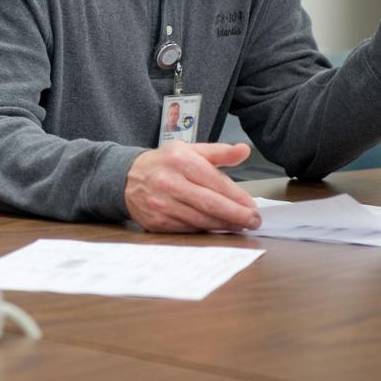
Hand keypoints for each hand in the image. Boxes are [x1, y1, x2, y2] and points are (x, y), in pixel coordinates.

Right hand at [123, 141, 259, 232]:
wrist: (126, 178)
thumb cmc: (163, 163)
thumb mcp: (189, 150)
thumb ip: (219, 152)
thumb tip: (244, 150)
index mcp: (181, 160)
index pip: (216, 182)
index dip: (238, 197)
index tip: (252, 206)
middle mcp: (169, 182)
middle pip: (211, 204)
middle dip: (237, 215)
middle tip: (253, 221)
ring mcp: (161, 204)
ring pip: (201, 220)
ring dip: (224, 226)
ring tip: (239, 226)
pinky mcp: (157, 222)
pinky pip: (188, 229)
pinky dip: (205, 230)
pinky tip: (216, 228)